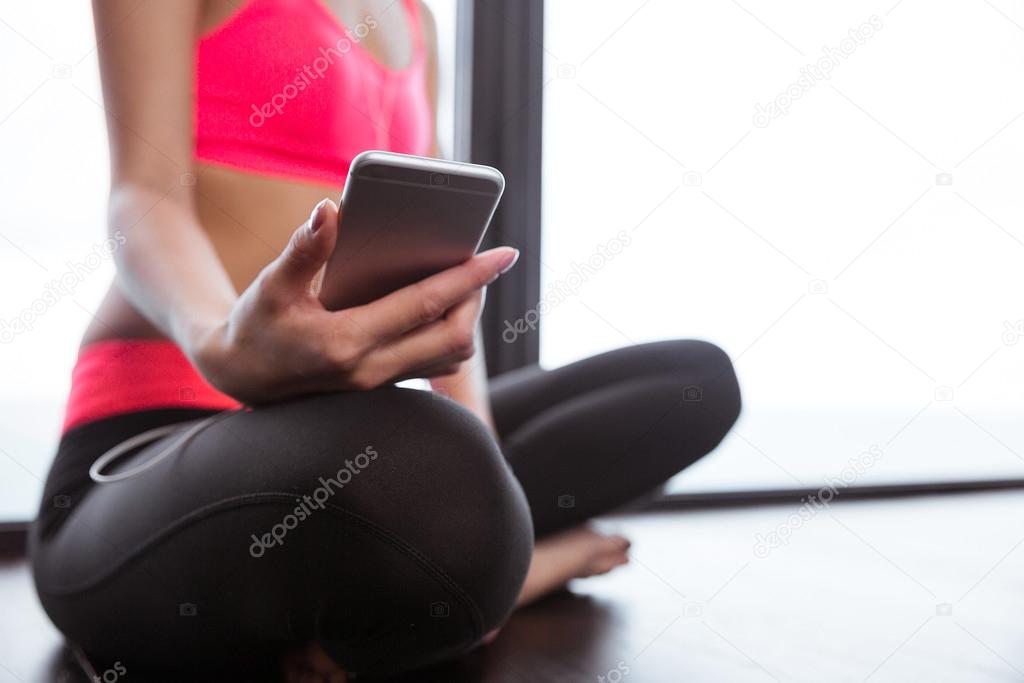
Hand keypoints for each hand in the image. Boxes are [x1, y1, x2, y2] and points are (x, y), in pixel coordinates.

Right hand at [190, 198, 518, 404]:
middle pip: (454, 338)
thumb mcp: (269, 286)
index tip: (504, 253)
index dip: (469, 278)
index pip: (425, 306)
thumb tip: (331, 210)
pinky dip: (448, 333)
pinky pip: (434, 362)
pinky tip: (439, 304)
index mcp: (345, 343)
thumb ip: (303, 250)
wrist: (238, 377)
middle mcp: (370, 370)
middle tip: (479, 263)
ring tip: (463, 281)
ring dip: (466, 319)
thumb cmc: (253, 326)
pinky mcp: (381, 386)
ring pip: (450, 357)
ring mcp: (378, 384)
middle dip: (476, 299)